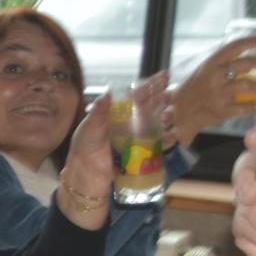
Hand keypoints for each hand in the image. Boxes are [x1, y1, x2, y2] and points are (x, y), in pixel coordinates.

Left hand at [59, 74, 165, 227]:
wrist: (85, 178)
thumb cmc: (84, 150)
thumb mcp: (88, 129)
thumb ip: (98, 112)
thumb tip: (108, 94)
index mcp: (116, 113)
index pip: (136, 96)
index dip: (150, 85)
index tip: (164, 77)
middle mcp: (129, 123)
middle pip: (151, 107)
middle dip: (162, 100)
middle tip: (170, 96)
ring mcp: (137, 138)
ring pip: (158, 124)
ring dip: (167, 118)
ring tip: (170, 116)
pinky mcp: (143, 154)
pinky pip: (159, 145)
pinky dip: (166, 140)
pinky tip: (170, 137)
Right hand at [168, 35, 255, 137]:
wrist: (178, 113)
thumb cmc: (194, 90)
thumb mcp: (205, 71)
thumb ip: (224, 65)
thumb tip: (252, 60)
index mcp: (211, 63)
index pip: (236, 46)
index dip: (255, 41)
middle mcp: (215, 76)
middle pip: (247, 64)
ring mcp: (218, 94)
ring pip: (248, 86)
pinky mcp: (221, 110)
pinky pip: (243, 108)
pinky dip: (253, 107)